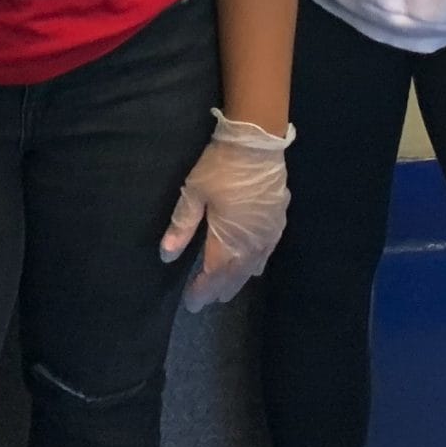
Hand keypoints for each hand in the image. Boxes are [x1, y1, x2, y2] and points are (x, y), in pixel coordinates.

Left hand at [159, 109, 295, 309]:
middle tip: (205, 300)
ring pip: (253, 267)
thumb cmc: (221, 167)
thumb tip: (166, 257)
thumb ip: (181, 227)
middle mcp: (251, 244)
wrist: (257, 143)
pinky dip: (256, 263)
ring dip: (239, 279)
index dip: (201, 291)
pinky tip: (254, 265)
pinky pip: (267, 252)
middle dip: (219, 289)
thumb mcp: (194, 194)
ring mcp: (269, 234)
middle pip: (235, 276)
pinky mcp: (279, 221)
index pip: (213, 276)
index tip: (190, 303)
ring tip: (226, 289)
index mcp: (229, 240)